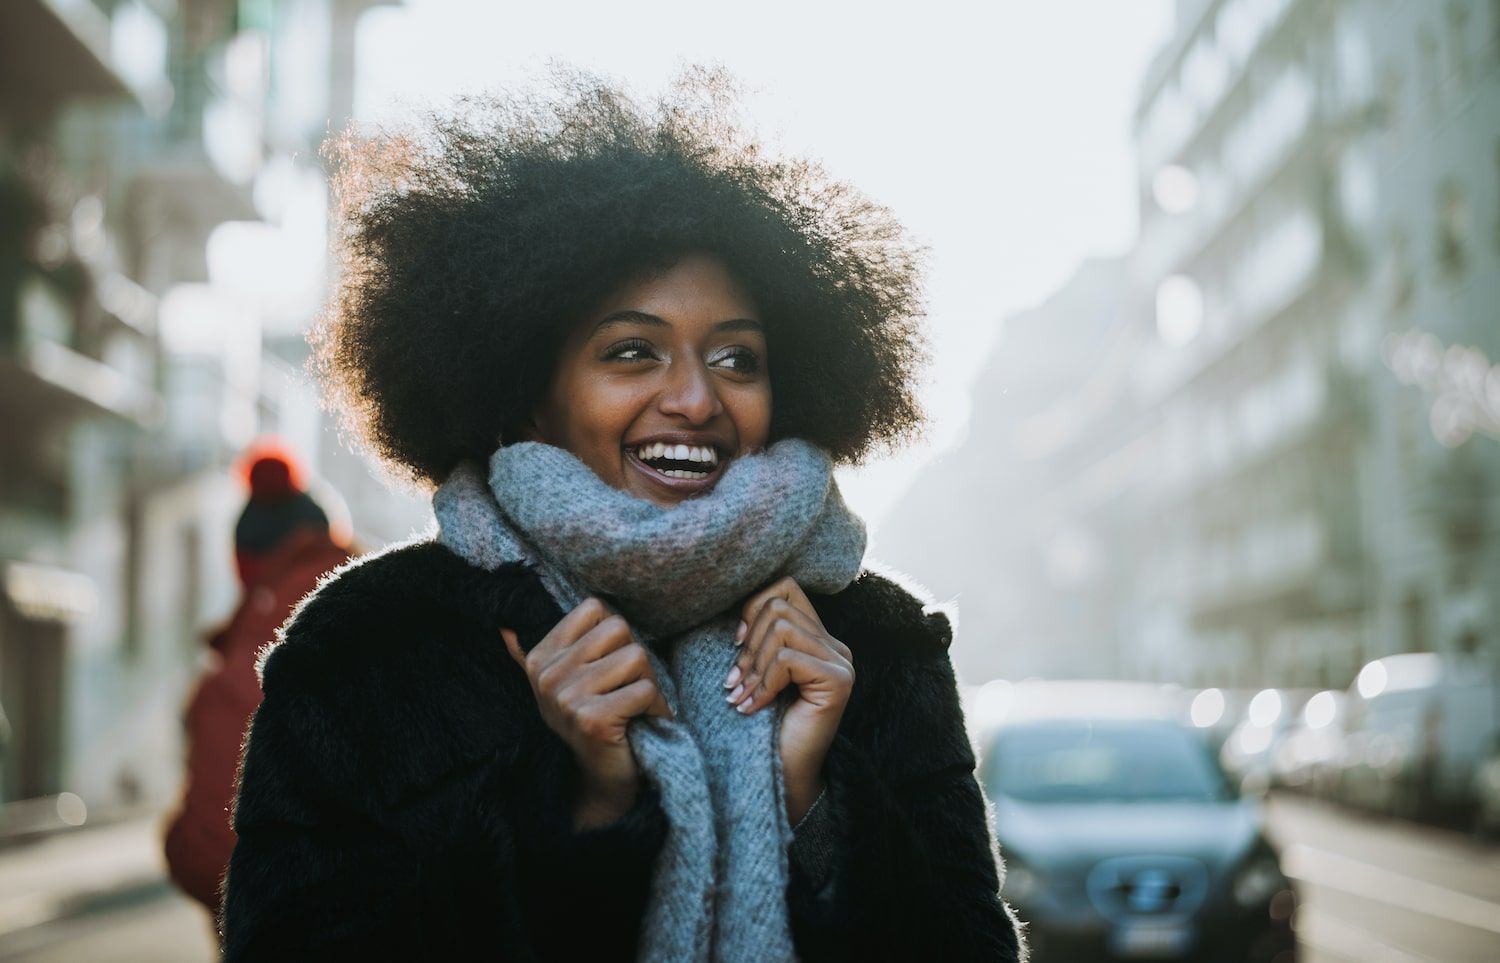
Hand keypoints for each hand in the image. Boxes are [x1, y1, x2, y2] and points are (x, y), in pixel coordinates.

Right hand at [502, 598, 672, 829]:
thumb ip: (540, 654)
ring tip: (634, 706)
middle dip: (636, 658)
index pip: (595, 608)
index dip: (614, 635)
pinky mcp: (592, 720)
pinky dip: (655, 707)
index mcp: (540, 658)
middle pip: (618, 628)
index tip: (608, 668)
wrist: (600, 781)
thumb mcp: (563, 684)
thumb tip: (503, 629)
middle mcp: (547, 676)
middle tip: (628, 688)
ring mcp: (567, 698)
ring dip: (648, 683)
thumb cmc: (592, 721)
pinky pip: (645, 690)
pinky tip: (640, 722)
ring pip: (636, 656)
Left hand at [724, 577, 853, 823]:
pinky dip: (763, 683)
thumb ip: (757, 635)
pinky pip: (787, 658)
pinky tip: (754, 707)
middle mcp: (836, 645)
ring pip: (781, 628)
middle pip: (779, 606)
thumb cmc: (762, 724)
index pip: (786, 588)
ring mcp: (842, 662)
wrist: (781, 773)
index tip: (735, 644)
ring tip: (742, 695)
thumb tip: (736, 605)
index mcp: (818, 638)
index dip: (752, 608)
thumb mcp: (755, 669)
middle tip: (734, 681)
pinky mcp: (839, 681)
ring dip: (753, 665)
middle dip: (747, 644)